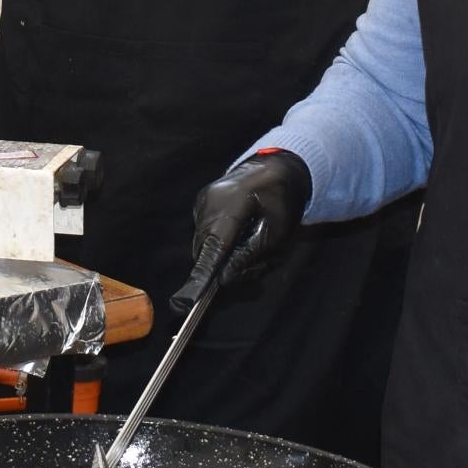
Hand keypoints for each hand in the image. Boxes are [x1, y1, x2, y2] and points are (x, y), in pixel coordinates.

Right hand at [174, 150, 310, 312]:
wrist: (276, 165)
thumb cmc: (283, 197)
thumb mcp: (277, 230)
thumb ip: (249, 255)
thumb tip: (223, 278)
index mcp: (231, 205)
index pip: (213, 248)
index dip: (200, 277)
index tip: (185, 302)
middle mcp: (209, 203)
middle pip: (207, 251)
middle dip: (229, 266)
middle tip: (262, 263)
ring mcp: (202, 202)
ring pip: (205, 246)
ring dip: (227, 255)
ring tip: (257, 243)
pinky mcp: (201, 204)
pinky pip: (207, 234)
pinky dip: (224, 242)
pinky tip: (244, 232)